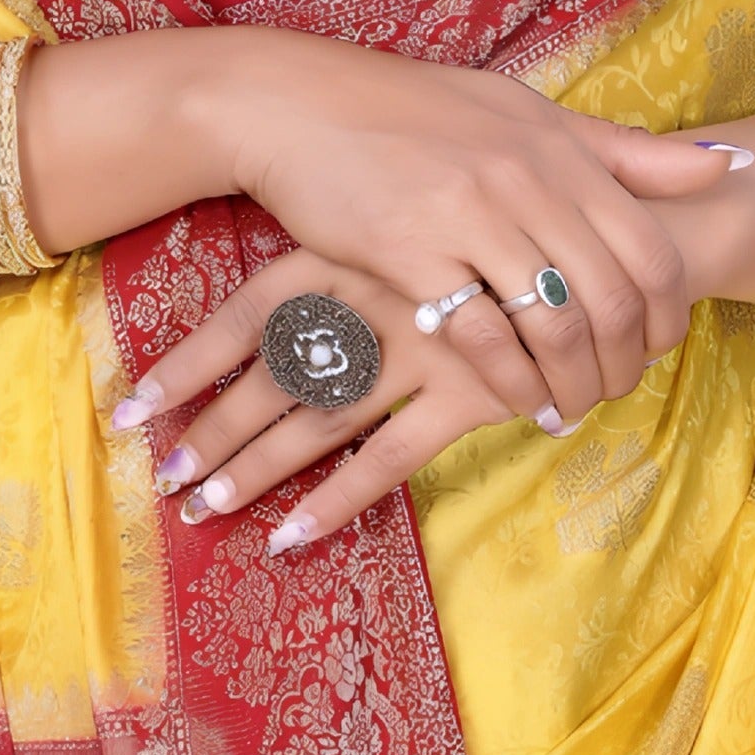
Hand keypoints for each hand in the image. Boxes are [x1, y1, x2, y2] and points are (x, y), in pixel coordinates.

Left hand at [111, 241, 571, 550]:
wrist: (621, 232)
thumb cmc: (511, 225)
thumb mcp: (425, 219)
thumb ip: (358, 253)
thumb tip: (285, 306)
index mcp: (353, 250)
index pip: (245, 314)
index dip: (187, 364)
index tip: (133, 409)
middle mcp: (377, 298)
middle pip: (270, 378)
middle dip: (212, 432)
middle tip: (163, 478)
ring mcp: (423, 348)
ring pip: (318, 420)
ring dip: (256, 469)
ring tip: (205, 509)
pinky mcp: (470, 392)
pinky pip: (388, 457)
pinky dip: (335, 500)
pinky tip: (290, 535)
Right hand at [181, 28, 745, 429]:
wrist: (298, 105)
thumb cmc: (414, 111)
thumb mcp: (524, 112)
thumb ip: (619, 150)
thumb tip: (723, 167)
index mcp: (559, 149)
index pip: (650, 249)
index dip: (666, 315)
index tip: (654, 347)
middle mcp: (526, 180)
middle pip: (612, 297)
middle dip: (624, 363)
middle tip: (614, 392)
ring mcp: (470, 216)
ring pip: (555, 325)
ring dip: (573, 383)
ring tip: (570, 407)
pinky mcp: (411, 253)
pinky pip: (484, 337)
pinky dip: (513, 382)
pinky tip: (517, 401)